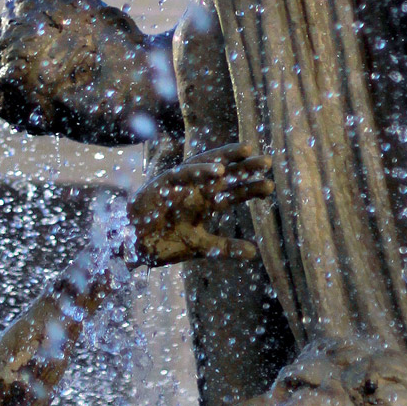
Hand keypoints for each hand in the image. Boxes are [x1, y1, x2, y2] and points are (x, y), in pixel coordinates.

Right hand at [127, 143, 274, 264]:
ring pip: (207, 165)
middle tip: (267, 161)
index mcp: (206, 202)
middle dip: (245, 166)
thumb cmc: (166, 243)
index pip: (233, 192)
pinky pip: (184, 172)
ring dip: (226, 158)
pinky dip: (200, 170)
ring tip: (247, 152)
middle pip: (226, 174)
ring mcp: (181, 183)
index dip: (251, 187)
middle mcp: (196, 189)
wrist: (136, 247)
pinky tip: (218, 170)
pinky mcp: (164, 181)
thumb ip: (225, 247)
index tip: (270, 184)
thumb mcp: (202, 246)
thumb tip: (255, 253)